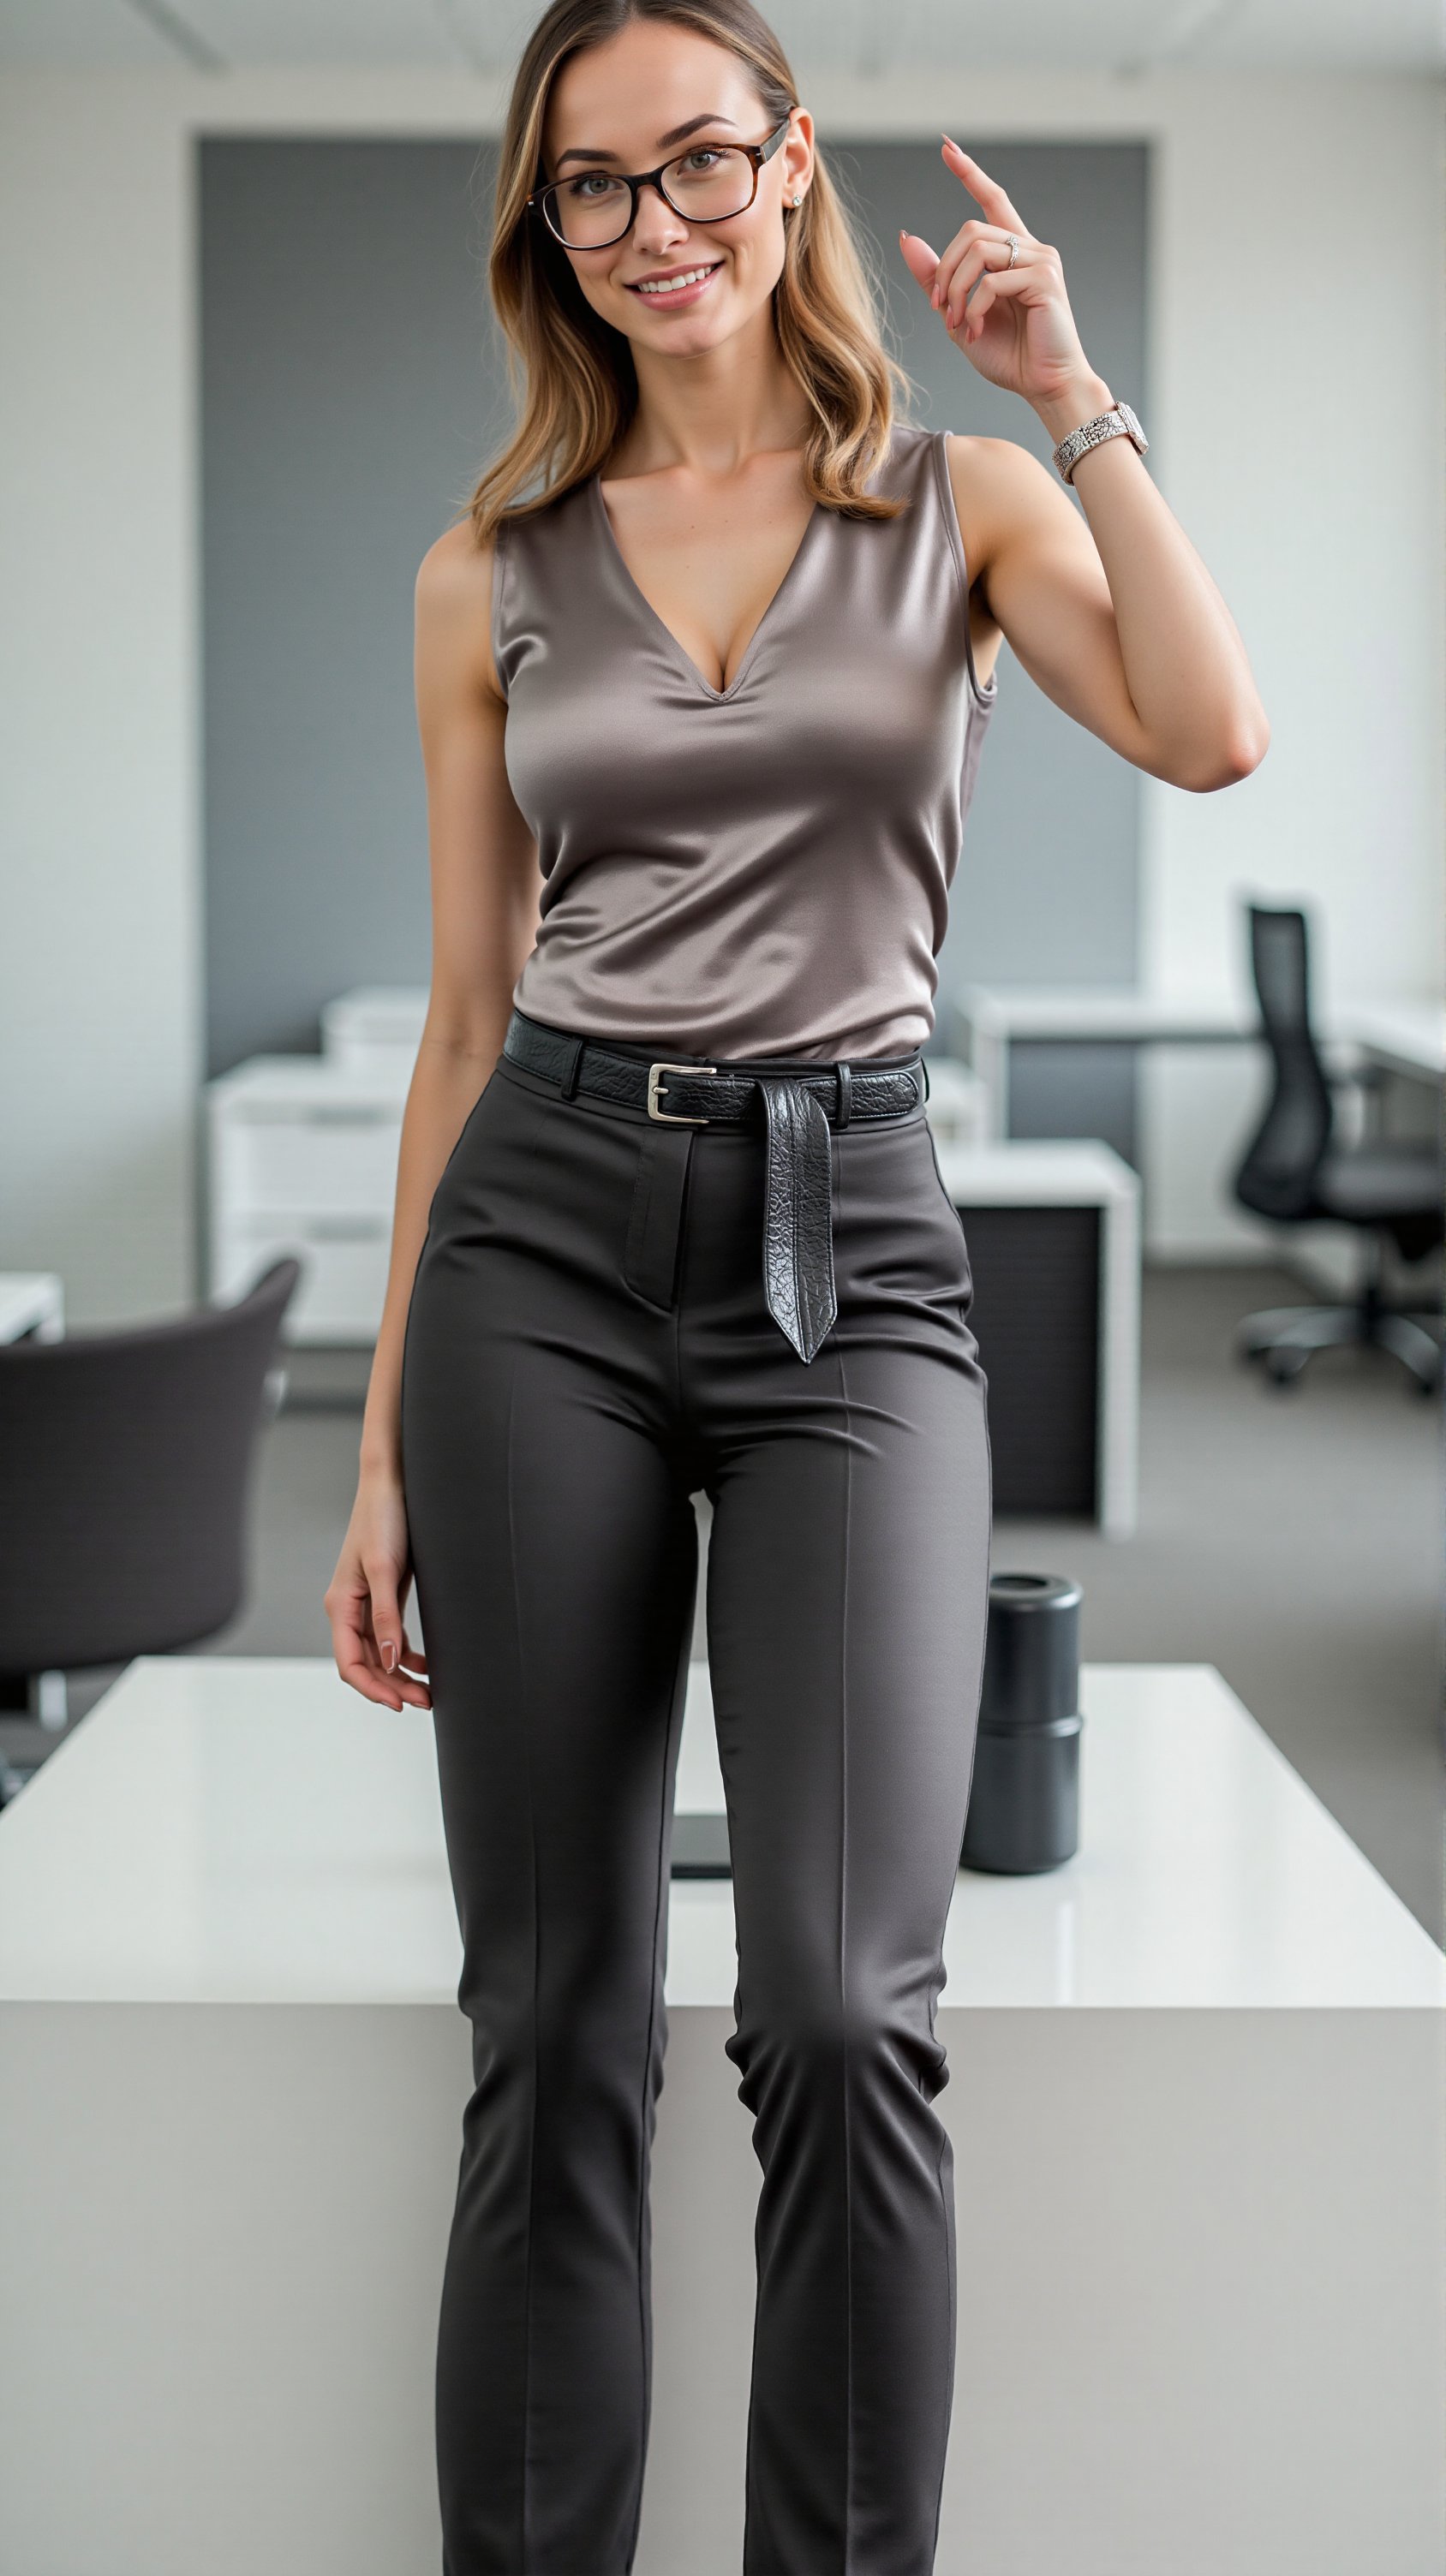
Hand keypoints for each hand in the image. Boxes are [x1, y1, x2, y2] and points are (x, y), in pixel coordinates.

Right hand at [325, 1471, 430, 1711]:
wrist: (391, 1485)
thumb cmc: (383, 1519)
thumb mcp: (385, 1569)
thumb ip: (387, 1617)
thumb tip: (391, 1660)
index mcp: (341, 1605)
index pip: (350, 1663)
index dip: (373, 1688)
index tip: (400, 1704)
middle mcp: (349, 1608)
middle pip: (366, 1663)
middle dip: (392, 1687)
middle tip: (426, 1701)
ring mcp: (366, 1603)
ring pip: (379, 1654)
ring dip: (400, 1675)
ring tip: (428, 1691)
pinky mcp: (384, 1595)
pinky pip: (389, 1637)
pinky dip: (405, 1655)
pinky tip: (425, 1664)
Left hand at [899, 139, 1107, 433]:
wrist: (1045, 385)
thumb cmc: (1010, 355)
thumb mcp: (959, 314)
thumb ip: (936, 277)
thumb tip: (906, 237)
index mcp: (1013, 253)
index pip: (991, 200)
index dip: (969, 173)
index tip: (946, 147)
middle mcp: (1030, 248)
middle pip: (970, 231)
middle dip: (944, 270)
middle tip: (939, 309)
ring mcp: (1041, 260)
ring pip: (978, 250)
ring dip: (955, 289)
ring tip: (956, 323)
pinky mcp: (1045, 279)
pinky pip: (992, 280)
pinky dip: (973, 307)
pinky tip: (974, 330)